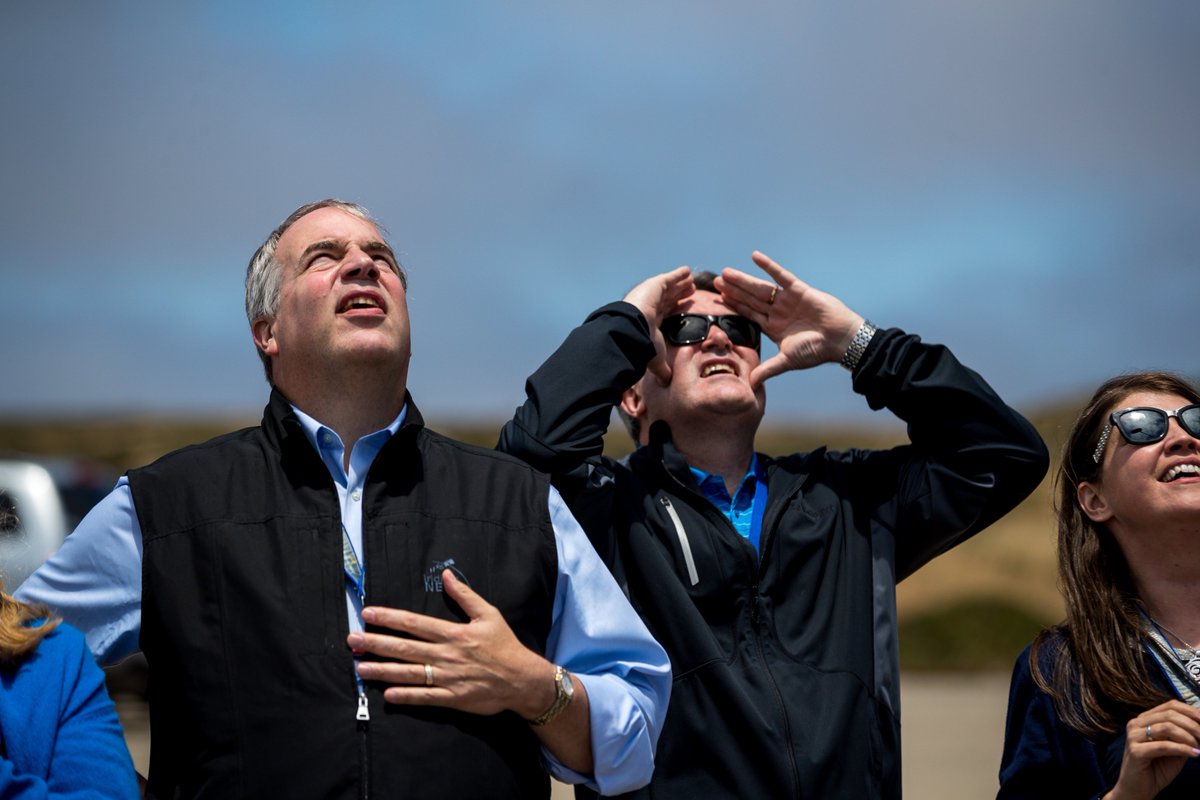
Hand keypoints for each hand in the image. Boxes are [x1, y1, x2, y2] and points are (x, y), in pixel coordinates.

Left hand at [348, 569, 554, 718]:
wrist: (522, 680)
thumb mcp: (489, 614)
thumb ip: (465, 596)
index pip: (414, 623)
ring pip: (409, 673)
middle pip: (404, 648)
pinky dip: (406, 696)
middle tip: (352, 641)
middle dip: (376, 643)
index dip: (389, 618)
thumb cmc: (504, 646)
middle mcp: (446, 655)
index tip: (368, 614)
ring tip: (360, 668)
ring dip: (382, 670)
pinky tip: (387, 694)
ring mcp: (448, 678)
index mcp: (453, 633)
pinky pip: (425, 697)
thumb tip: (447, 575)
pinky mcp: (453, 698)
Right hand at [622, 266, 693, 384]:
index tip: (684, 306)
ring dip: (680, 284)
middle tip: (690, 290)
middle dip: (678, 294)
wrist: (631, 330)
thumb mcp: (655, 358)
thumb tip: (666, 384)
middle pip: (667, 298)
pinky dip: (678, 275)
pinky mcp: (653, 285)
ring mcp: (650, 294)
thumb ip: (662, 369)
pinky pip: (669, 278)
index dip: (674, 309)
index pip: (664, 313)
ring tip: (691, 281)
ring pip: (669, 288)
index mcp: (648, 321)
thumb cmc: (641, 346)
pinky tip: (687, 271)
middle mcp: (648, 306)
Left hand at [715, 251, 861, 388]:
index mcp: (773, 327)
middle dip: (733, 290)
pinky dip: (768, 266)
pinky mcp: (798, 290)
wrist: (841, 340)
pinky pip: (780, 275)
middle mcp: (778, 312)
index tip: (717, 299)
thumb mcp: (788, 361)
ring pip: (760, 287)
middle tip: (715, 281)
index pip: (748, 314)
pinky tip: (755, 256)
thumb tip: (750, 385)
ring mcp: (787, 300)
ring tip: (726, 272)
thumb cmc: (817, 351)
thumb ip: (768, 370)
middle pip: (750, 299)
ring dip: (743, 280)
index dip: (734, 306)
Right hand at [1104, 700, 1199, 799]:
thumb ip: (1183, 736)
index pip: (1170, 706)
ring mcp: (1133, 737)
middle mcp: (1135, 724)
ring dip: (1189, 737)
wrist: (1138, 790)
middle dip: (1193, 725)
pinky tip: (1194, 754)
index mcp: (1144, 720)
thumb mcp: (1174, 749)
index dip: (1191, 711)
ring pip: (1166, 728)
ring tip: (1199, 747)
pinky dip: (1182, 749)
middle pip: (1169, 715)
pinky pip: (1163, 746)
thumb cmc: (1157, 769)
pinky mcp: (1135, 751)